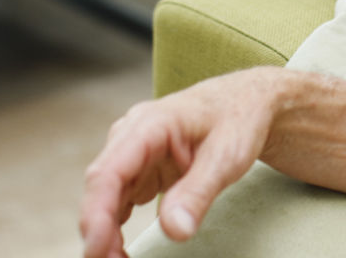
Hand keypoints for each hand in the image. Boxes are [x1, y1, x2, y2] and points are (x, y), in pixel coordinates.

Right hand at [79, 66, 285, 257]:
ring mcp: (134, 154)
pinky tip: (120, 252)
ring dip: (106, 233)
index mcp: (149, 125)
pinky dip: (116, 228)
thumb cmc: (239, 119)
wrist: (248, 102)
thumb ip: (198, 193)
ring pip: (106, 198)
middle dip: (99, 232)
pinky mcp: (141, 170)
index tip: (97, 249)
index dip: (96, 214)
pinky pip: (119, 202)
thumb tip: (174, 231)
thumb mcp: (227, 156)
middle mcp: (132, 137)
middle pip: (101, 189)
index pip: (109, 172)